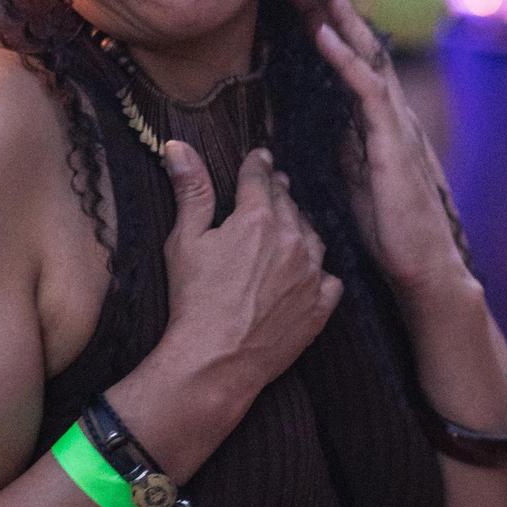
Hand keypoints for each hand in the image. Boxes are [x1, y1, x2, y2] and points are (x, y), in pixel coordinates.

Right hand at [157, 141, 341, 433]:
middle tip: (273, 188)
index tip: (260, 157)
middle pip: (288, 204)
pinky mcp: (319, 306)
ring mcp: (310, 274)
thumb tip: (178, 147)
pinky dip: (320, 272)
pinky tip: (311, 273)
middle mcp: (292, 240)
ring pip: (312, 236)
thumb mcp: (185, 240)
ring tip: (290, 227)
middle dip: (278, 193)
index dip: (257, 165)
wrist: (215, 360)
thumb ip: (191, 191)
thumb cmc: (194, 300)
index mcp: (258, 219)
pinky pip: (329, 279)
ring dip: (300, 227)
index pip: (260, 178)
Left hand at [314, 0, 470, 302]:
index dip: (335, 33)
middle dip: (338, 14)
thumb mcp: (351, 180)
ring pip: (368, 60)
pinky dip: (344, 60)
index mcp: (381, 125)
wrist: (423, 268)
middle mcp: (393, 116)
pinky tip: (324, 36)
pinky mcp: (393, 143)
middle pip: (365, 51)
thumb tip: (299, 125)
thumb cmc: (389, 231)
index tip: (308, 3)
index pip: (357, 67)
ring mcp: (396, 126)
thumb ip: (335, 147)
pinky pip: (367, 90)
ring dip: (340, 23)